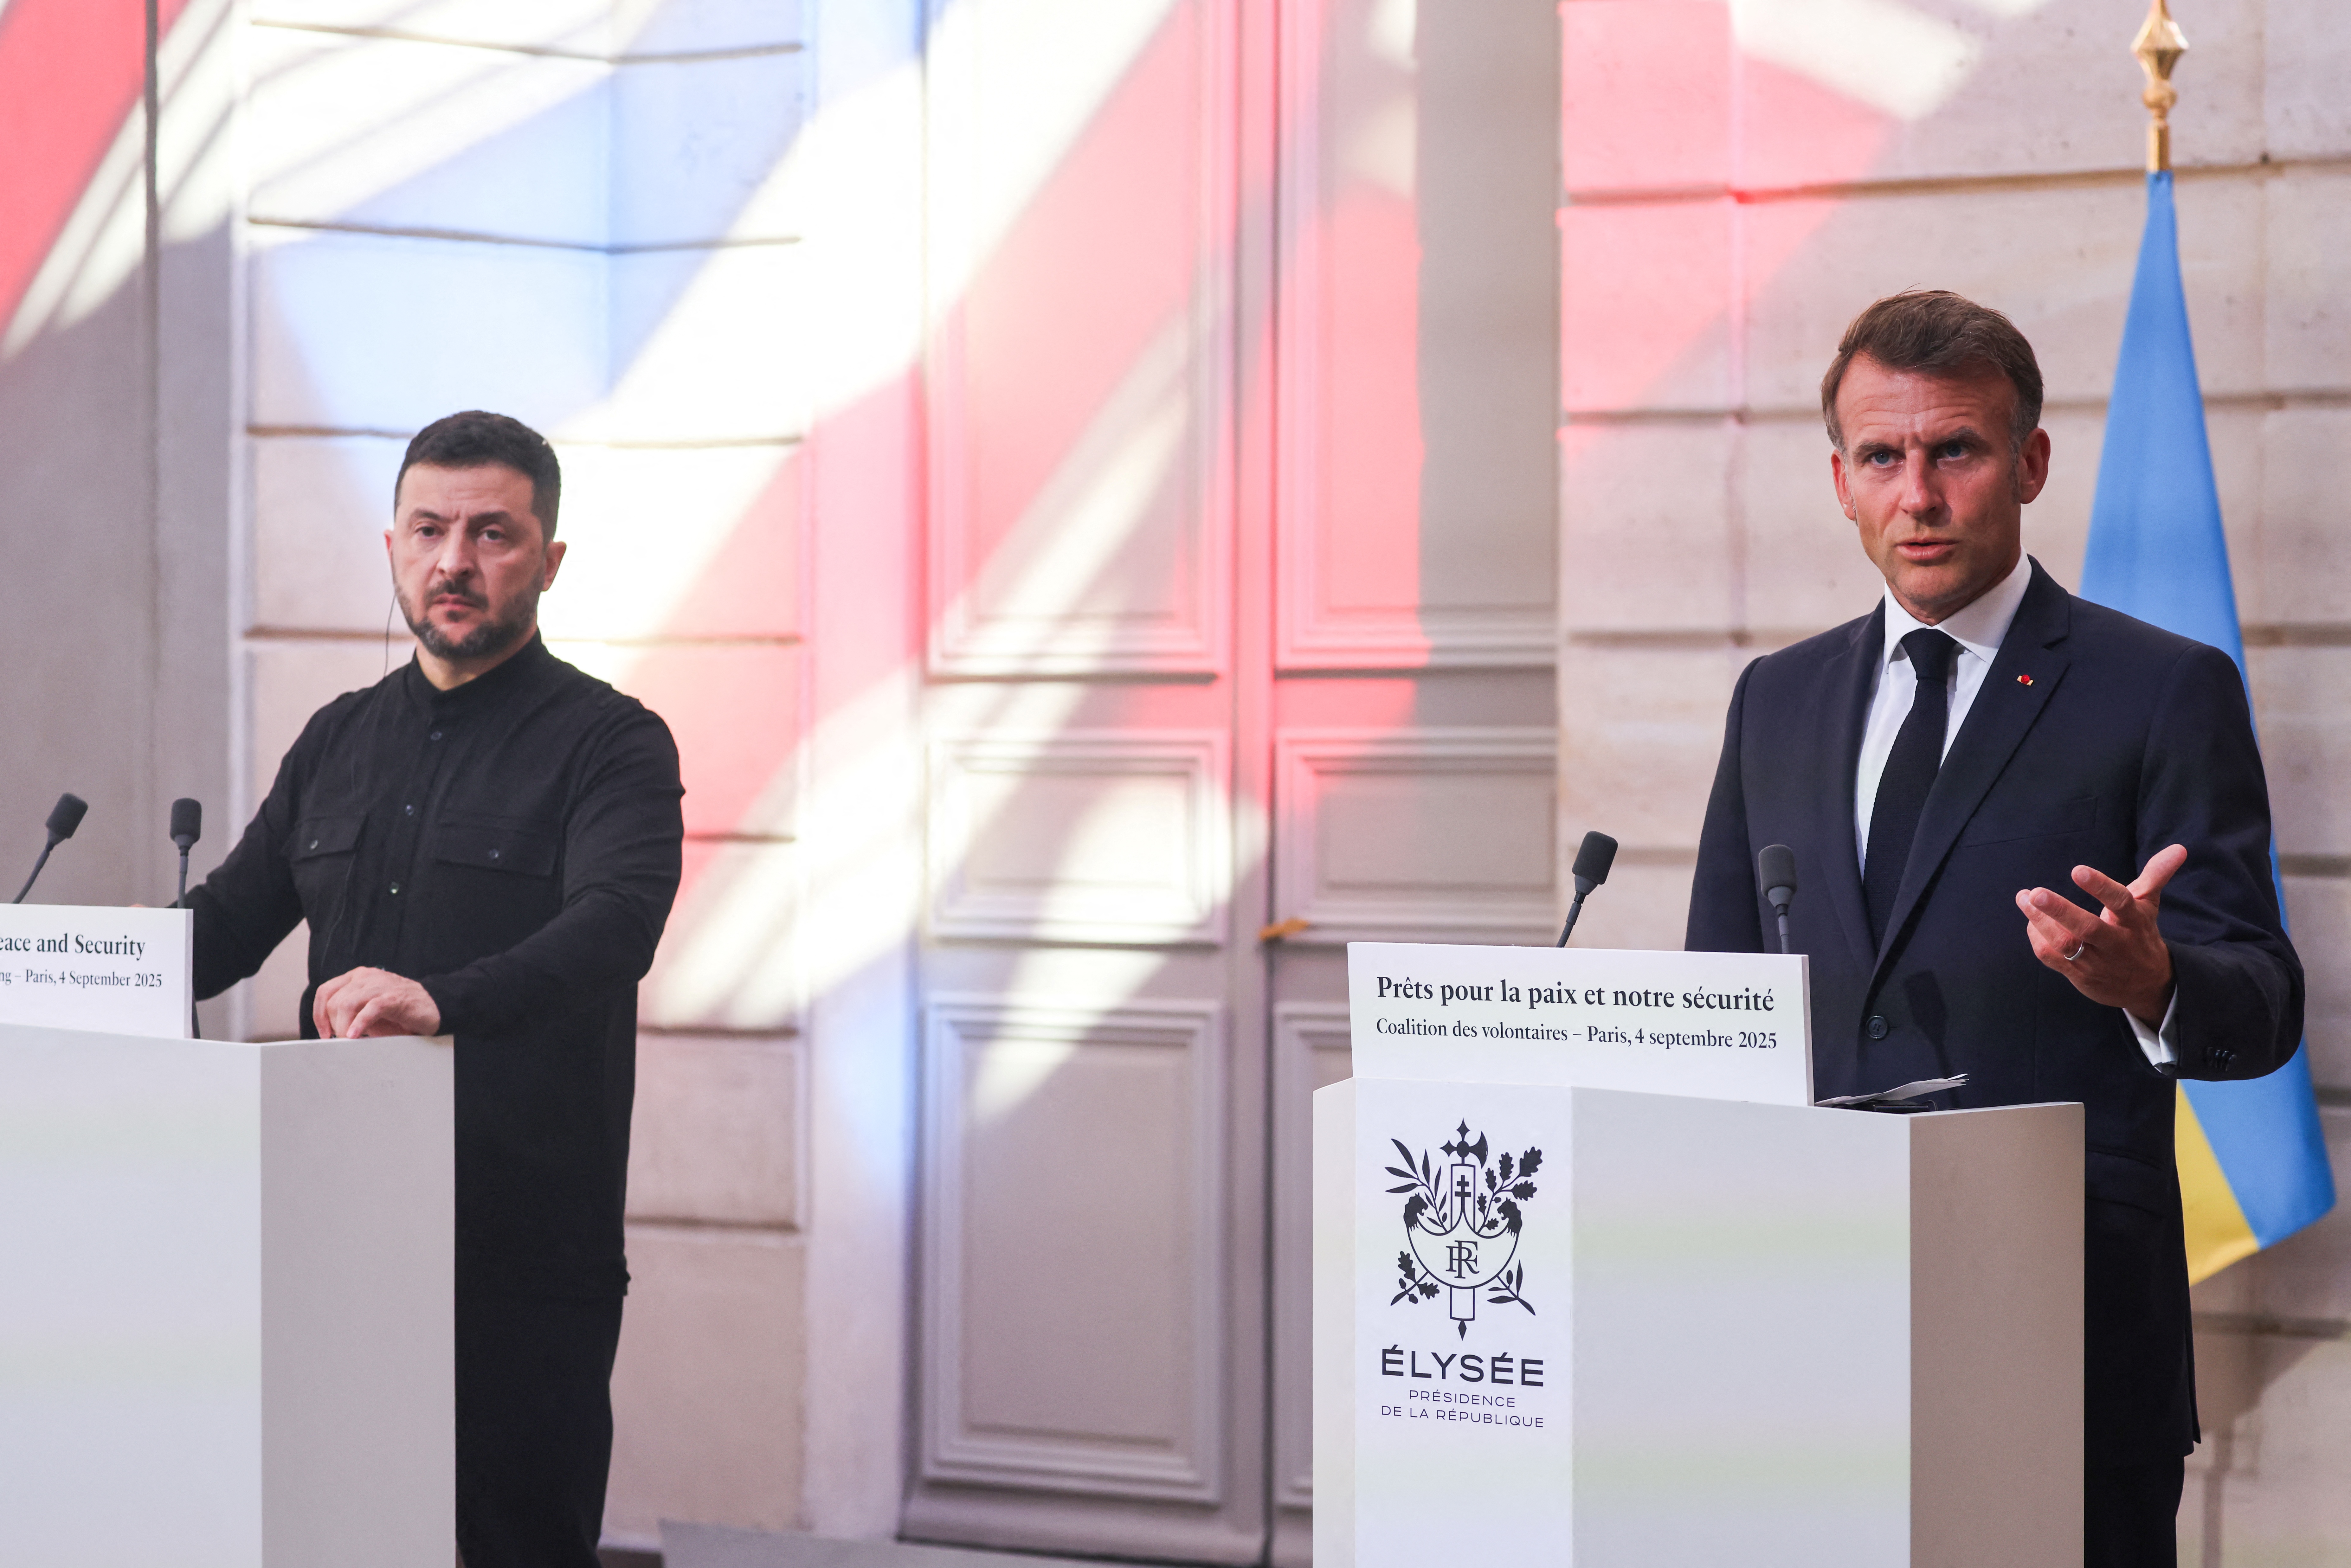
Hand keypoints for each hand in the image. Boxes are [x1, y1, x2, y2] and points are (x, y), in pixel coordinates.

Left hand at [314, 967, 441, 1038]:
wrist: (434, 1007)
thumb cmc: (401, 1011)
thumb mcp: (369, 1009)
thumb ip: (350, 1013)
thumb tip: (330, 1031)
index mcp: (358, 977)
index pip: (325, 991)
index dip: (318, 1014)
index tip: (324, 1033)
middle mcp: (366, 977)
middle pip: (333, 1000)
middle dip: (333, 1024)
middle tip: (342, 1039)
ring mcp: (380, 985)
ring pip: (346, 1004)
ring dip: (343, 1026)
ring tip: (350, 1039)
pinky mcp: (394, 998)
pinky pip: (369, 1010)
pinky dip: (359, 1024)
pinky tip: (357, 1035)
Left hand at [2014, 844, 2185, 1026]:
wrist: (2147, 985)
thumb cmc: (2141, 934)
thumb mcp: (2149, 904)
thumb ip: (2157, 874)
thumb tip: (2179, 848)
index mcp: (2133, 921)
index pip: (2119, 902)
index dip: (2100, 887)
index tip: (2077, 870)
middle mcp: (2115, 942)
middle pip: (2087, 927)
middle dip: (2060, 910)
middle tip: (2036, 893)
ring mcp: (2096, 961)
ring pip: (2065, 944)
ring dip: (2039, 922)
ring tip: (2024, 898)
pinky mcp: (2079, 974)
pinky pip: (2053, 958)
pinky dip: (2037, 940)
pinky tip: (2030, 921)